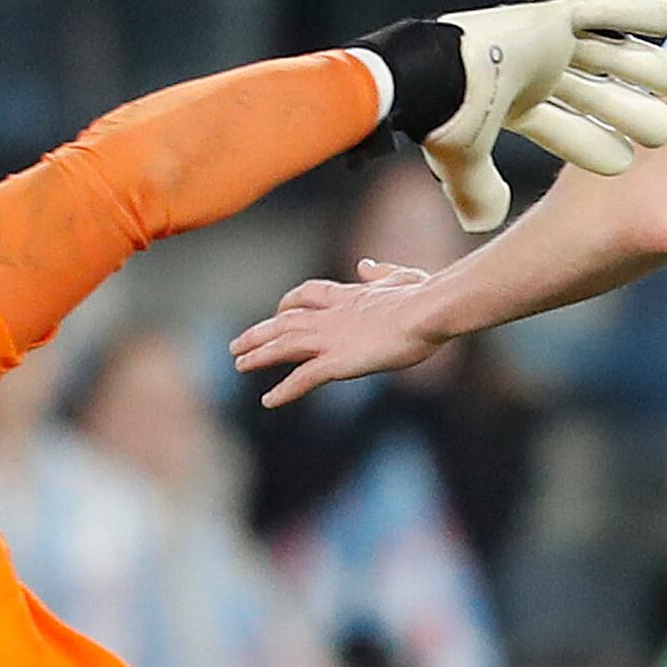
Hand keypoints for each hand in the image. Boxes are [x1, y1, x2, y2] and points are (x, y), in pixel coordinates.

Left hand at [233, 257, 446, 407]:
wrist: (429, 310)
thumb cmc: (425, 296)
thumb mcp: (403, 278)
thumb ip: (381, 274)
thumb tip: (364, 265)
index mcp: (349, 297)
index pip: (308, 295)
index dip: (289, 303)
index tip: (278, 310)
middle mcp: (332, 316)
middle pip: (285, 321)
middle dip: (260, 332)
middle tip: (237, 343)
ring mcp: (332, 338)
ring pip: (284, 346)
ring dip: (259, 355)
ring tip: (239, 364)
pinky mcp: (338, 362)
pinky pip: (303, 378)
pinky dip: (284, 390)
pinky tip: (268, 401)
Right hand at [368, 0, 666, 232]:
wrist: (434, 73)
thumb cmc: (445, 114)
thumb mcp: (462, 157)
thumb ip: (476, 189)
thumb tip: (483, 222)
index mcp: (517, 104)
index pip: (566, 130)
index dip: (597, 147)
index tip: (622, 160)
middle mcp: (538, 72)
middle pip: (599, 93)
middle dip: (630, 111)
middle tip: (659, 132)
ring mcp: (549, 42)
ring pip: (614, 53)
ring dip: (647, 67)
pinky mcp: (556, 14)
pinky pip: (610, 7)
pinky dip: (642, 11)